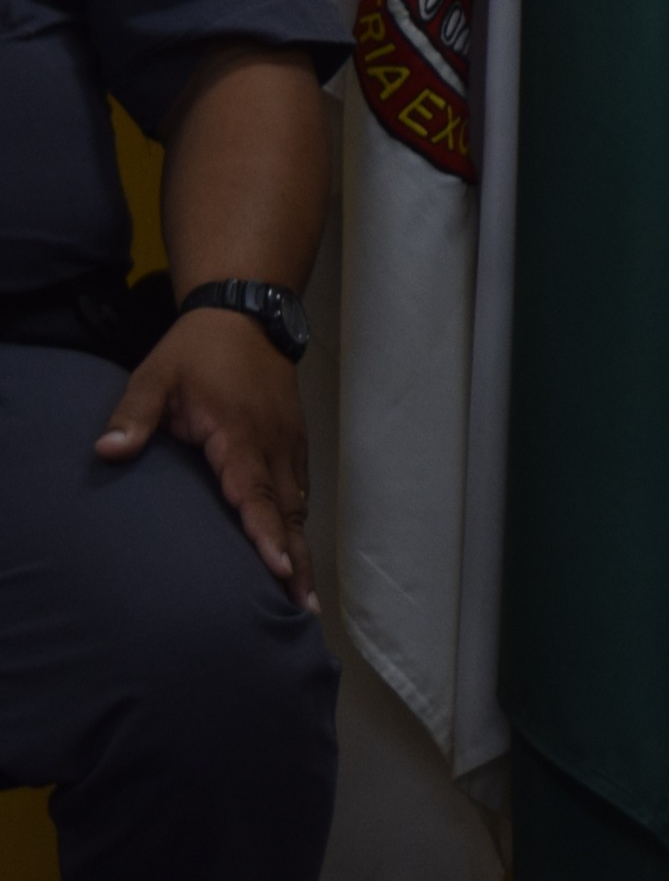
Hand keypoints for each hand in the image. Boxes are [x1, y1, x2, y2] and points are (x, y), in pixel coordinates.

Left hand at [96, 308, 313, 607]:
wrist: (247, 316)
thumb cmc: (196, 352)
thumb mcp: (154, 377)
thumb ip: (133, 416)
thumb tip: (108, 452)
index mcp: (239, 433)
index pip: (254, 492)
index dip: (265, 533)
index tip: (278, 569)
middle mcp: (273, 444)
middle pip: (287, 512)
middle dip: (296, 560)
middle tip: (302, 608)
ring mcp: (289, 444)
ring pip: (298, 506)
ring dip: (302, 550)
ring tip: (304, 597)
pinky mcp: (293, 443)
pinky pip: (299, 492)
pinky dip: (299, 526)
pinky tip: (298, 552)